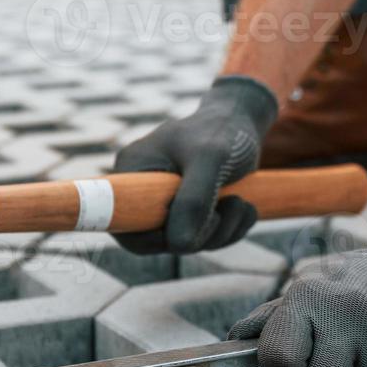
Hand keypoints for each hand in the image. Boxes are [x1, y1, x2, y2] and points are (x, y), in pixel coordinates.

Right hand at [112, 75, 278, 253]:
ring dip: (222, 231)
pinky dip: (228, 230)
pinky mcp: (188, 211)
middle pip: (158, 239)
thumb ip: (194, 200)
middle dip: (201, 234)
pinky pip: (203, 238)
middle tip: (232, 205)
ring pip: (186, 241)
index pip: (122, 220)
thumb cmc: (223, 131)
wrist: (244, 121)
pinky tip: (244, 207)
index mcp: (132, 170)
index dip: (152, 239)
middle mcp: (142, 189)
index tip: (190, 231)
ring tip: (242, 202)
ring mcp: (166, 203)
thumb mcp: (210, 158)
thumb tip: (179, 245)